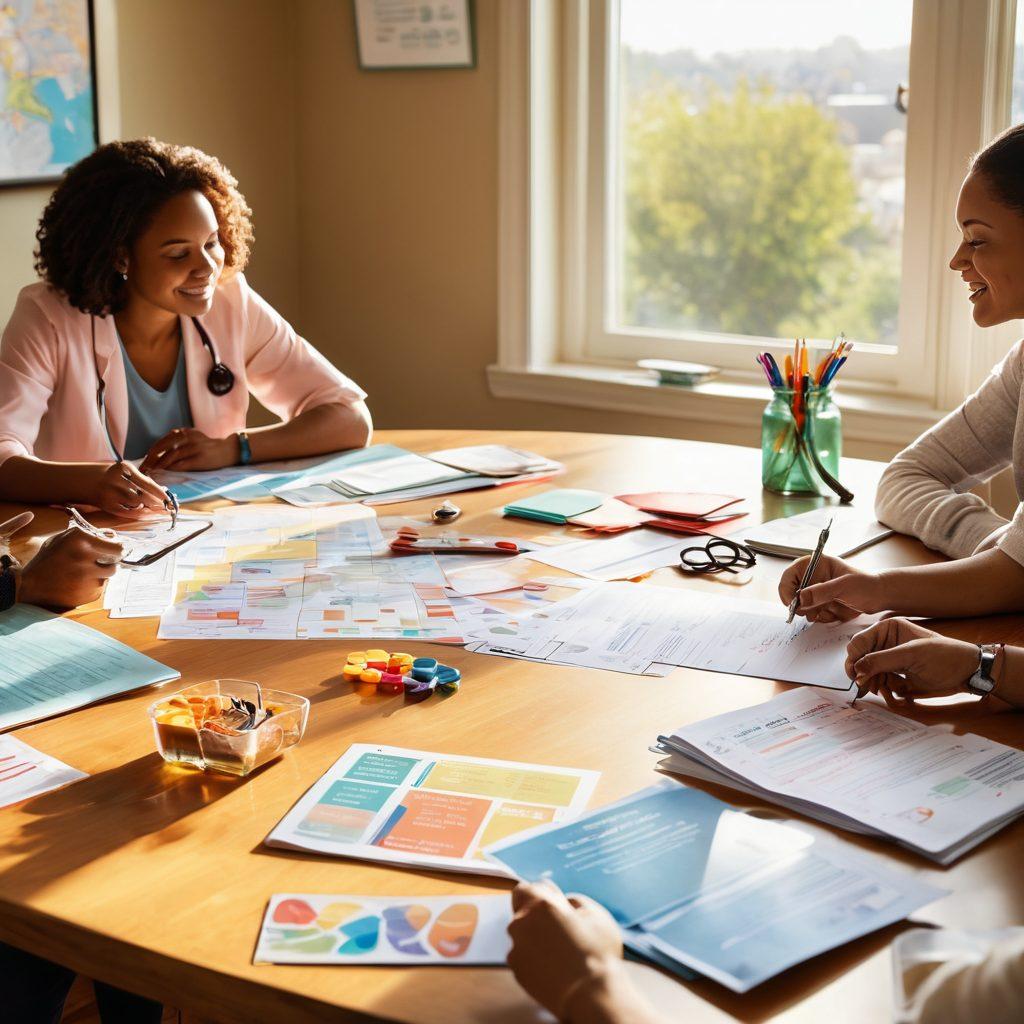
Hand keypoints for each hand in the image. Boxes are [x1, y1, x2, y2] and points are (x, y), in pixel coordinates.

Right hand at [18, 527, 122, 609]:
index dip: (117, 550)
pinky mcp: (88, 594)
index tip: (115, 552)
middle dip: (110, 562)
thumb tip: (113, 537)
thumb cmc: (47, 559)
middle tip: (100, 563)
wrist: (29, 585)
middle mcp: (86, 557)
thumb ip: (88, 535)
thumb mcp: (62, 539)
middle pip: (116, 563)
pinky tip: (76, 584)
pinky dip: (91, 586)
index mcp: (79, 539)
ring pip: (108, 576)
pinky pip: (99, 588)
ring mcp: (88, 578)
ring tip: (81, 574)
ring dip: (100, 575)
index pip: (117, 547)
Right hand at [84, 462, 171, 519]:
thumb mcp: (127, 471)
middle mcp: (116, 481)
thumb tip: (163, 492)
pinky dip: (138, 514)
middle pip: (143, 495)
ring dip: (147, 507)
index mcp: (124, 468)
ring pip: (137, 504)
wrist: (87, 481)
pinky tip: (144, 512)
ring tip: (153, 508)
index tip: (170, 500)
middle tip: (165, 507)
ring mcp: (111, 494)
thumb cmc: (114, 476)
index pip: (147, 483)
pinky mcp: (107, 505)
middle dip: (156, 502)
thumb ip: (143, 480)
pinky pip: (127, 512)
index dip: (160, 493)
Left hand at [140, 428, 237, 472]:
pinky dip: (172, 469)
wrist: (230, 449)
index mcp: (185, 433)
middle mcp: (189, 438)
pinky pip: (182, 464)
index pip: (163, 441)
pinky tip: (165, 474)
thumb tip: (158, 455)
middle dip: (152, 459)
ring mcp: (195, 448)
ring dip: (159, 465)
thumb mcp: (193, 439)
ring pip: (172, 455)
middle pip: (164, 447)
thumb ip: (178, 443)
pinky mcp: (201, 458)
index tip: (143, 462)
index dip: (152, 452)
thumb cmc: (209, 448)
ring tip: (152, 473)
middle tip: (144, 469)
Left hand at [507, 881, 622, 1018]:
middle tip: (558, 932)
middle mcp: (522, 923)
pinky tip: (552, 967)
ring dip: (534, 939)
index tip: (550, 906)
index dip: (538, 897)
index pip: (525, 890)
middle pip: (522, 913)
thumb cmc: (597, 952)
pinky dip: (533, 960)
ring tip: (558, 953)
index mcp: (541, 904)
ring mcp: (516, 947)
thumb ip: (574, 900)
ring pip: (522, 936)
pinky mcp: (516, 970)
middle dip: (536, 918)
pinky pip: (522, 958)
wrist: (590, 993)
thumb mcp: (595, 913)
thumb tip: (565, 901)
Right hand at [779, 553, 883, 622]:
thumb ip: (822, 591)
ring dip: (813, 612)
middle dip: (802, 604)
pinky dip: (822, 617)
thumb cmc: (866, 584)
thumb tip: (801, 598)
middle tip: (813, 611)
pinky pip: (813, 614)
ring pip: (802, 606)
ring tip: (829, 611)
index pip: (791, 574)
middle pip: (793, 592)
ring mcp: (818, 592)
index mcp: (817, 565)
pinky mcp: (822, 604)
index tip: (790, 602)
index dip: (786, 588)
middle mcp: (814, 578)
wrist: (880, 597)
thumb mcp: (844, 586)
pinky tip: (835, 613)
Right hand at [845, 617, 980, 705]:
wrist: (967, 671)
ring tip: (880, 691)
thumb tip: (857, 671)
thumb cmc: (944, 656)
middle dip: (862, 672)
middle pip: (860, 656)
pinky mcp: (896, 670)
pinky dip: (880, 686)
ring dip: (870, 681)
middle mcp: (885, 641)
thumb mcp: (911, 656)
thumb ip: (881, 661)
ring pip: (867, 669)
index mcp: (887, 628)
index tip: (856, 676)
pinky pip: (878, 678)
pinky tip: (888, 691)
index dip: (854, 658)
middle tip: (866, 687)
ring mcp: (890, 656)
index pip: (859, 642)